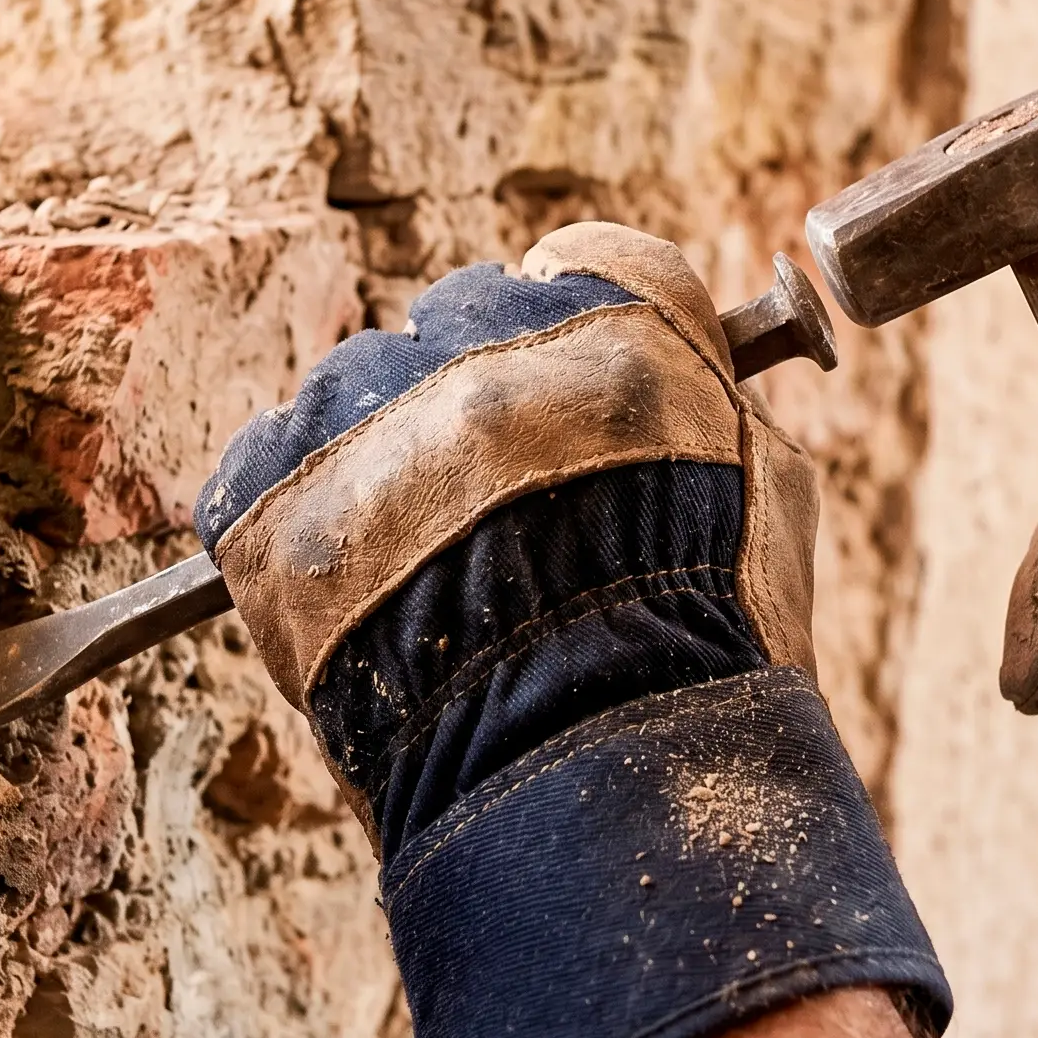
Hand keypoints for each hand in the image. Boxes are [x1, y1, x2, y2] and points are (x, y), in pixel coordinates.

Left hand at [196, 223, 946, 1037]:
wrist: (583, 772)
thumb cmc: (702, 652)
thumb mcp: (773, 505)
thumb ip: (722, 411)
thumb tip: (699, 380)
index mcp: (616, 319)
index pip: (585, 265)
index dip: (583, 337)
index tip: (576, 396)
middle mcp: (481, 336)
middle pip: (462, 321)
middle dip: (481, 399)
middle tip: (503, 509)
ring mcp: (366, 408)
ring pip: (359, 393)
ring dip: (386, 462)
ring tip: (431, 583)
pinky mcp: (270, 490)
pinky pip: (264, 469)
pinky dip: (298, 524)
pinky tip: (352, 596)